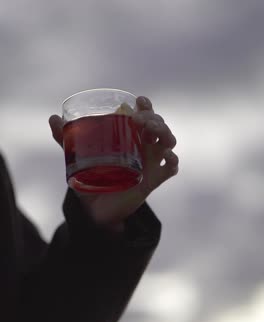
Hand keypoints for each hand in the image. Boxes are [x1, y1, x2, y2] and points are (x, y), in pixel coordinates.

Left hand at [49, 96, 178, 228]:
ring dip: (165, 133)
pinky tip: (167, 157)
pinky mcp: (154, 180)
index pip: (144, 115)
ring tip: (153, 133)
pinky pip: (170, 169)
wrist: (97, 209)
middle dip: (154, 118)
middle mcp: (143, 147)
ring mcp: (151, 163)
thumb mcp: (78, 158)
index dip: (146, 106)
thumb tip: (52, 118)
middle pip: (159, 126)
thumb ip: (66, 139)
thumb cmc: (92, 180)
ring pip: (168, 142)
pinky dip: (172, 161)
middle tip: (140, 120)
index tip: (139, 101)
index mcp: (129, 137)